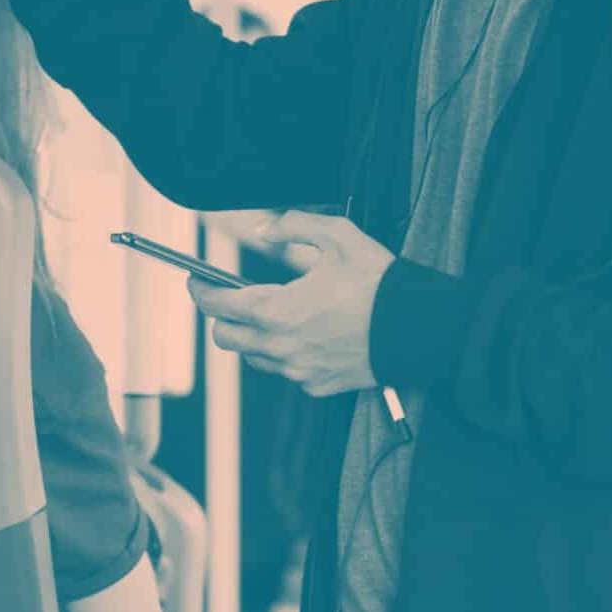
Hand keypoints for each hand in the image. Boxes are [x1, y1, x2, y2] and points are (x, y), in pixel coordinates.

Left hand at [187, 212, 394, 396]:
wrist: (415, 327)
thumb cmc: (378, 283)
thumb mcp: (337, 235)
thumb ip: (292, 225)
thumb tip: (263, 230)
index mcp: (278, 310)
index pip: (219, 305)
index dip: (200, 291)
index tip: (195, 280)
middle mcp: (281, 347)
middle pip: (226, 338)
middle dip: (221, 316)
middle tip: (230, 296)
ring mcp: (298, 371)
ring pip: (253, 358)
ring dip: (251, 336)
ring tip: (270, 313)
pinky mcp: (317, 386)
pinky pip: (285, 372)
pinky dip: (283, 354)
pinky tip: (302, 333)